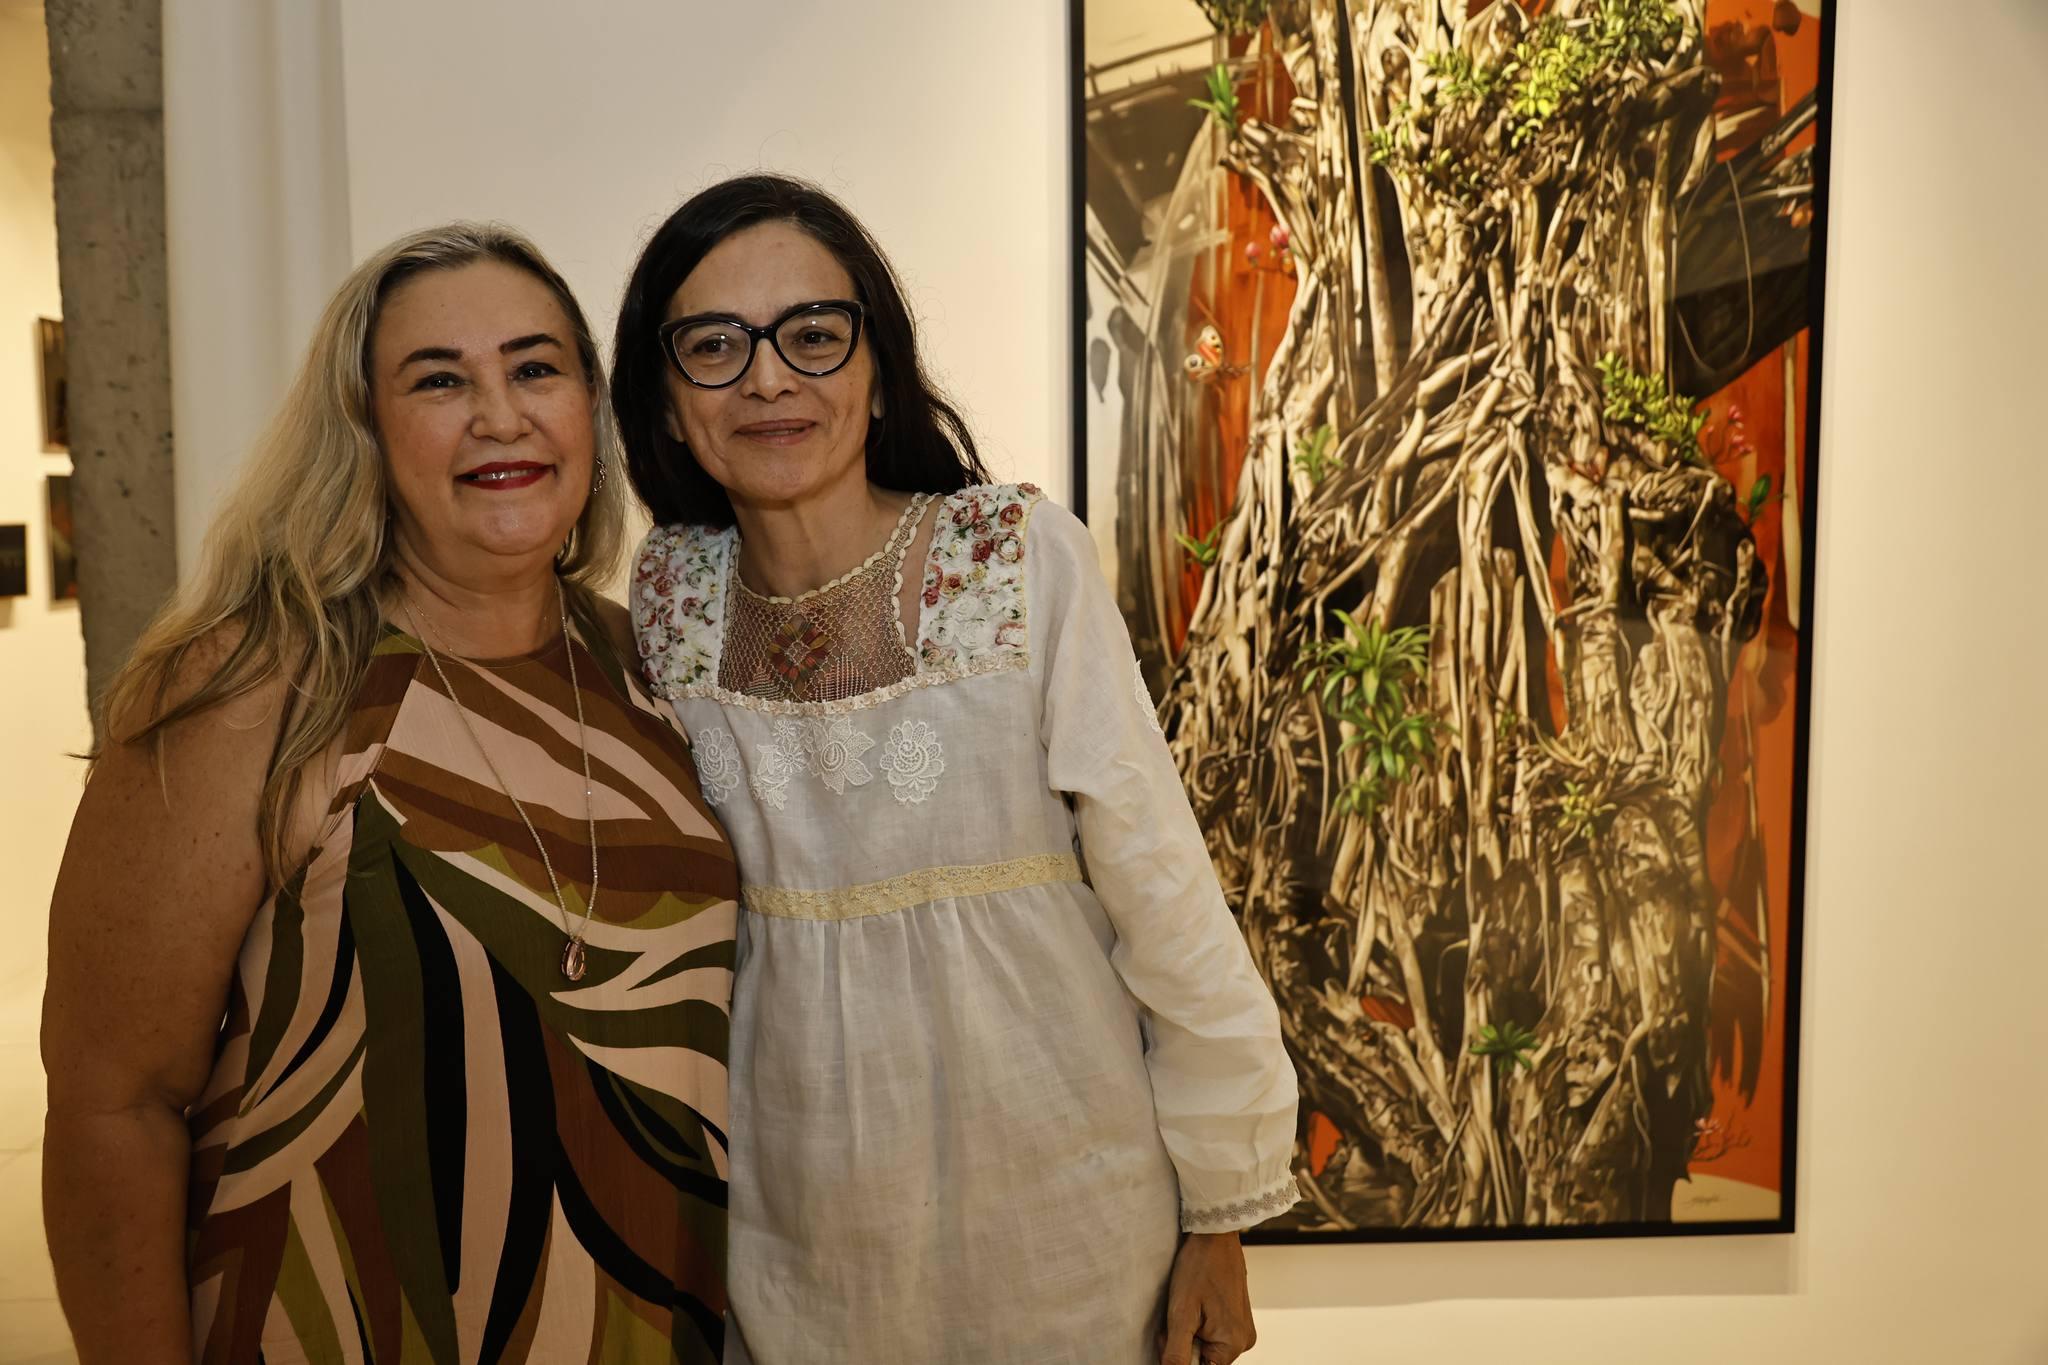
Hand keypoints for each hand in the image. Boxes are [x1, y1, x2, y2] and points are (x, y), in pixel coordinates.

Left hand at [1158, 1231, 1254, 1364]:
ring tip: (1185, 1307)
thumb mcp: (1181, 1313)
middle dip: (1183, 1345)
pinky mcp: (1237, 1318)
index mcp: (1232, 1344)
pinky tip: (1194, 1305)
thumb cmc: (1199, 1267)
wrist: (1214, 1234)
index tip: (1169, 1337)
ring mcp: (1242, 1329)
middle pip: (1204, 1359)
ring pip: (1207, 1346)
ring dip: (1189, 1334)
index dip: (1179, 1357)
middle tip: (1172, 1320)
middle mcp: (1243, 1340)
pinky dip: (1198, 1325)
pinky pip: (1214, 1333)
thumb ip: (1176, 1352)